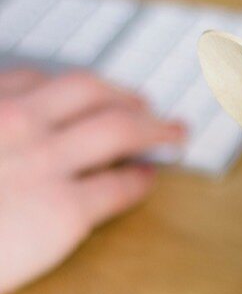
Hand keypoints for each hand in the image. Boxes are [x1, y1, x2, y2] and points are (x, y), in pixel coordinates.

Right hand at [0, 68, 186, 293]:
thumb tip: (13, 133)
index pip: (39, 81)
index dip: (74, 89)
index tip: (91, 94)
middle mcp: (17, 122)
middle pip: (91, 91)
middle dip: (125, 95)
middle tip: (146, 105)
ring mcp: (44, 164)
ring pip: (121, 130)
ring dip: (154, 128)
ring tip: (173, 133)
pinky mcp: (63, 212)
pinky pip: (117, 186)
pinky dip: (140, 179)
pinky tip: (148, 178)